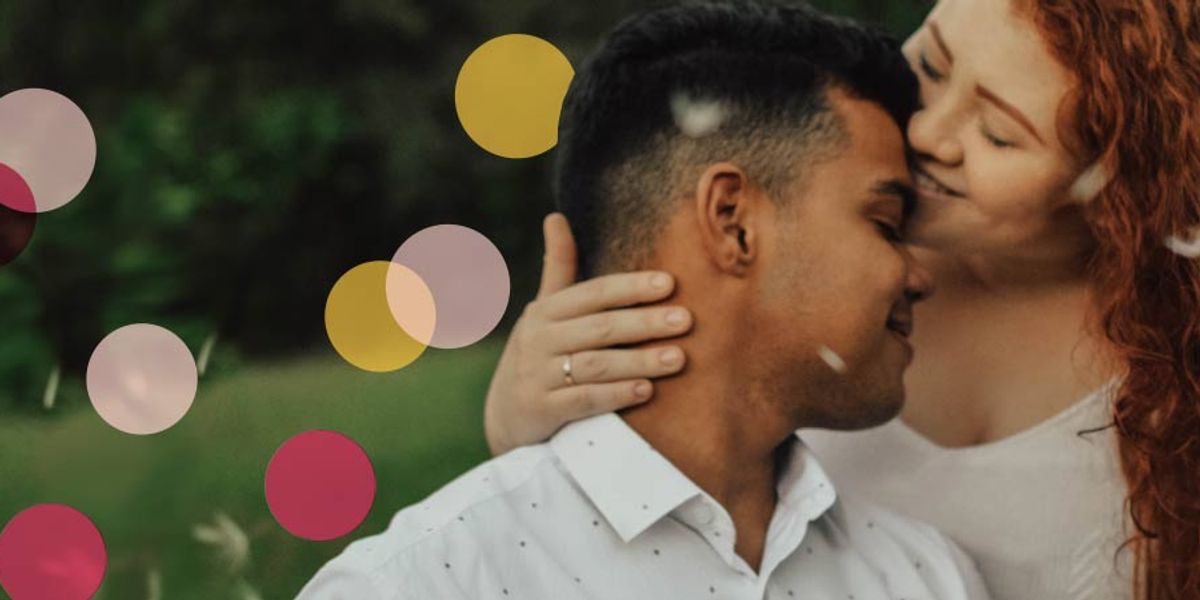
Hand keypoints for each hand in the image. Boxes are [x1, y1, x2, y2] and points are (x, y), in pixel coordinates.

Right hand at [483, 213, 692, 453]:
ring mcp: (537, 376)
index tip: (670, 283)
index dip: (630, 287)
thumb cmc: (539, 353)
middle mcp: (539, 340)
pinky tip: (646, 390)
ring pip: (595, 365)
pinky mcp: (542, 411)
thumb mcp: (544, 310)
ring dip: (638, 360)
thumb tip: (555, 216)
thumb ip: (558, 267)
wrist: (505, 415)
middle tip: (686, 320)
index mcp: (545, 311)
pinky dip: (616, 394)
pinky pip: (583, 400)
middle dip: (644, 323)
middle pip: (599, 327)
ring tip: (678, 357)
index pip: (592, 293)